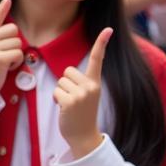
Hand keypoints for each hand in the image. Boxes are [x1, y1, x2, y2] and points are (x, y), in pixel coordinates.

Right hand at [0, 0, 22, 99]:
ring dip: (15, 54)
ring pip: (18, 43)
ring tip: (4, 62)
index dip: (2, 7)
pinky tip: (6, 67)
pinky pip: (19, 54)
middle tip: (4, 54)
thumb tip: (10, 27)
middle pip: (14, 30)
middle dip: (14, 43)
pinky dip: (16, 62)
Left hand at [54, 28, 110, 158]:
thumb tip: (68, 73)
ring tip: (70, 105)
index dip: (102, 43)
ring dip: (61, 92)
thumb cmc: (81, 114)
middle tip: (73, 99)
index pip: (98, 59)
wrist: (84, 137)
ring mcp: (82, 94)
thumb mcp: (87, 95)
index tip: (109, 29)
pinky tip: (65, 110)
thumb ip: (81, 82)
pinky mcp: (71, 101)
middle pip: (67, 70)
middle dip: (66, 83)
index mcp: (95, 82)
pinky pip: (56, 91)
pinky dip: (57, 100)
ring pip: (60, 81)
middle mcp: (91, 86)